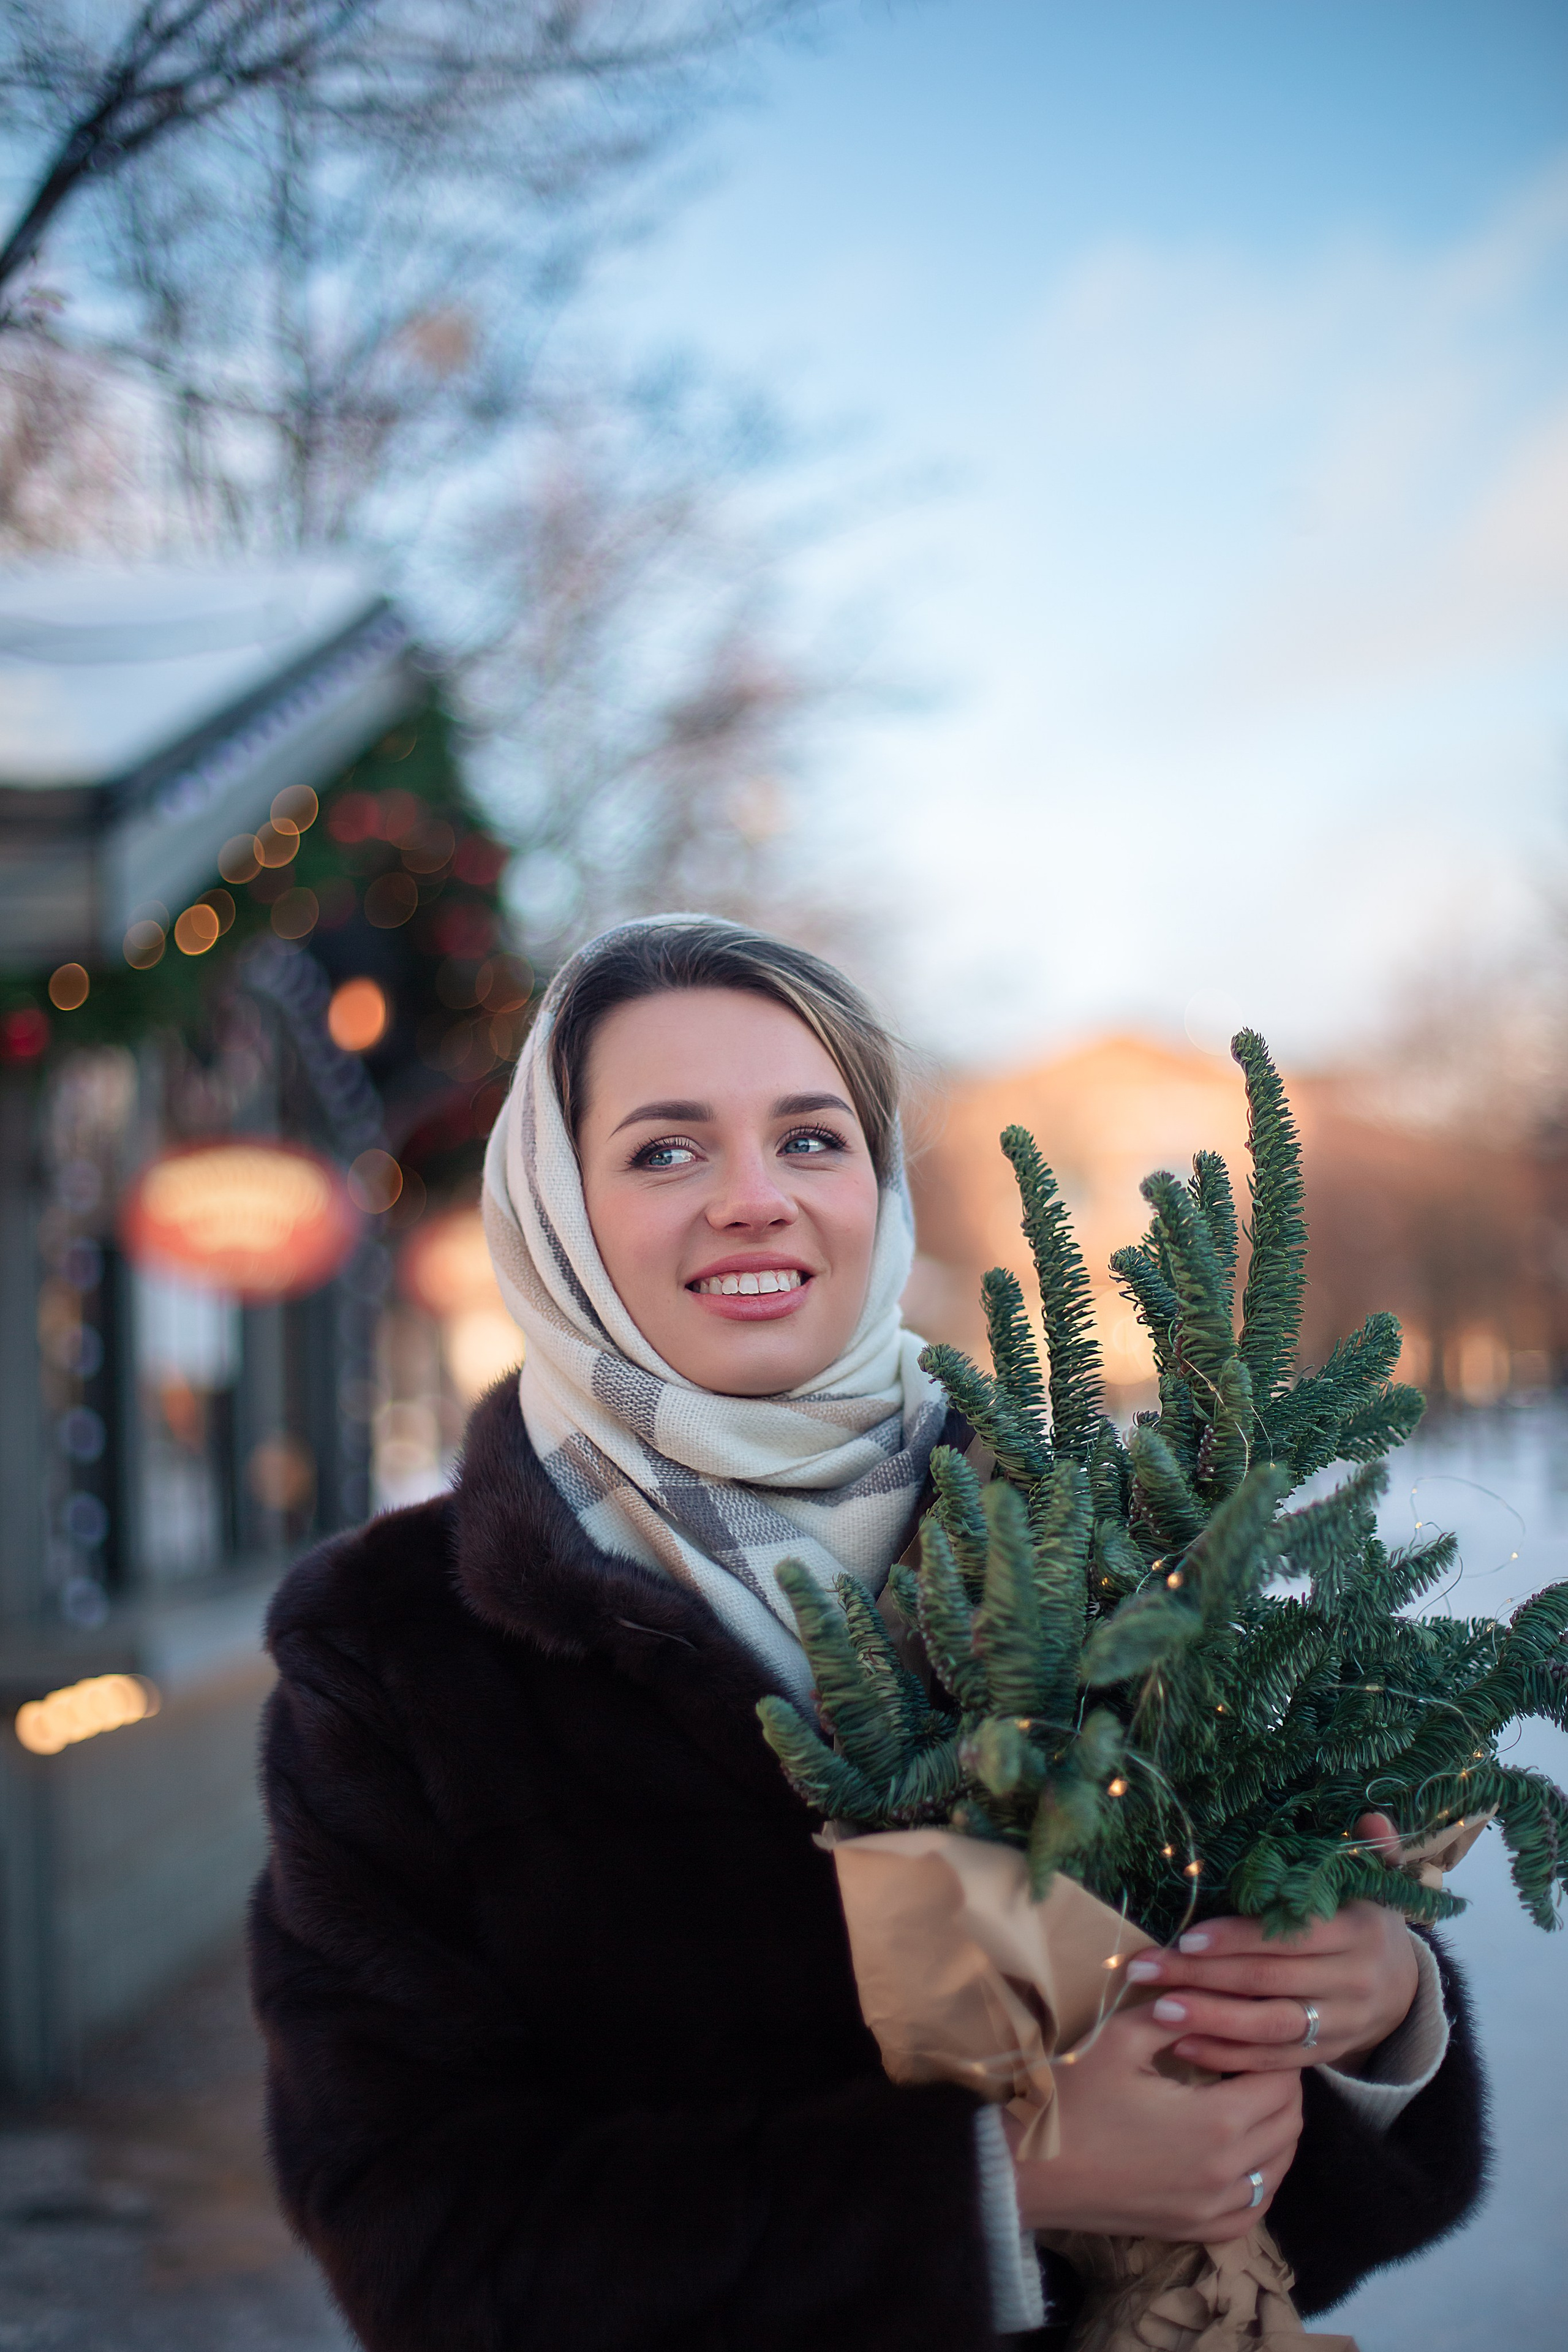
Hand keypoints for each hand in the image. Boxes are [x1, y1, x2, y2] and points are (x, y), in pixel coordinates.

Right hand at [1005, 2005, 1302, 2240]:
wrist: (1030, 2169)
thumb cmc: (1074, 2098)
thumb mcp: (1121, 2037)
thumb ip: (1176, 2011)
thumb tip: (1210, 1987)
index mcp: (1216, 2121)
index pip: (1281, 2080)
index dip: (1271, 2050)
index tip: (1249, 2031)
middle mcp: (1228, 2171)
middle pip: (1289, 2124)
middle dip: (1279, 2085)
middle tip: (1249, 2059)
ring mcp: (1213, 2208)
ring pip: (1278, 2167)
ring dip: (1275, 2130)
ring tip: (1245, 2099)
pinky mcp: (1196, 2230)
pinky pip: (1255, 2208)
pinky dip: (1261, 2178)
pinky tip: (1241, 2155)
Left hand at [1121, 1815, 1418, 2074]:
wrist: (1404, 1991)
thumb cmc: (1368, 1924)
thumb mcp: (1378, 1885)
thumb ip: (1373, 1851)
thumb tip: (1369, 1815)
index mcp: (1359, 1934)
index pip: (1293, 1937)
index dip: (1240, 1938)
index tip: (1187, 1936)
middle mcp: (1352, 1983)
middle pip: (1269, 1981)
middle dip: (1203, 1976)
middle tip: (1147, 1969)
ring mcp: (1339, 2025)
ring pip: (1269, 2027)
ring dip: (1210, 2020)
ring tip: (1158, 2011)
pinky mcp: (1324, 2055)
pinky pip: (1273, 2061)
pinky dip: (1228, 2057)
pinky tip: (1183, 2046)